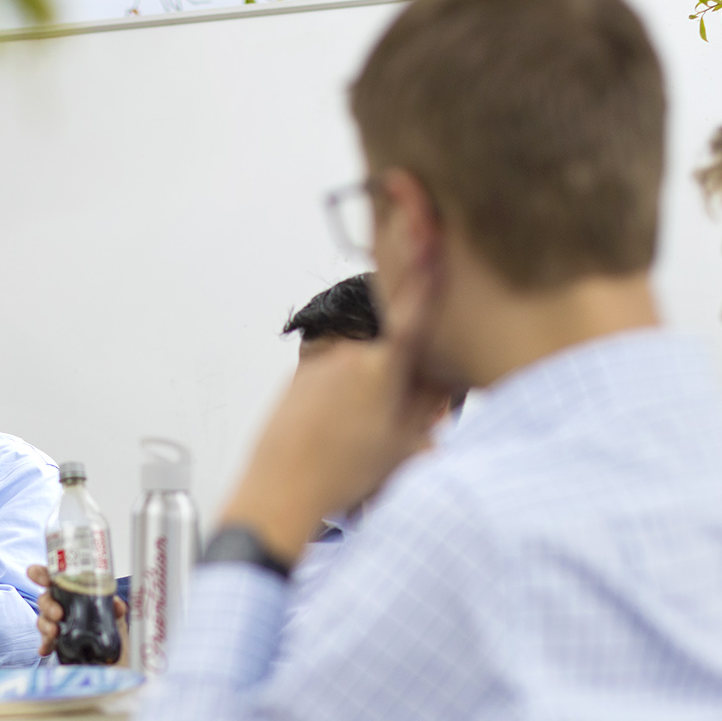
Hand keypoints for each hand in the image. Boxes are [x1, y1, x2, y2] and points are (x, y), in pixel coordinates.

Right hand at [26, 564, 127, 661]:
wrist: (114, 664)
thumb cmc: (113, 636)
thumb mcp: (117, 620)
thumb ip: (116, 609)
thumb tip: (116, 605)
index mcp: (74, 594)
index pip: (53, 579)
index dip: (41, 574)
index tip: (40, 577)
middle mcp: (63, 607)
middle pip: (45, 599)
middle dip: (47, 605)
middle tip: (58, 614)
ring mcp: (58, 625)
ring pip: (42, 619)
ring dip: (45, 625)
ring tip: (54, 633)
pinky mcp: (57, 644)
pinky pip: (45, 642)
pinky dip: (44, 645)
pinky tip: (45, 650)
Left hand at [221, 263, 449, 561]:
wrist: (278, 492)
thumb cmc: (341, 476)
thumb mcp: (405, 444)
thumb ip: (429, 405)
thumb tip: (443, 383)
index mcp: (382, 366)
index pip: (415, 307)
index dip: (426, 266)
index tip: (429, 227)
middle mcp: (349, 353)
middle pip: (391, 348)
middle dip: (401, 376)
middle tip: (395, 421)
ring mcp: (320, 363)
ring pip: (362, 367)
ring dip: (369, 392)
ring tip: (358, 438)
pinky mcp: (299, 376)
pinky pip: (334, 378)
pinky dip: (343, 400)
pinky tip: (335, 436)